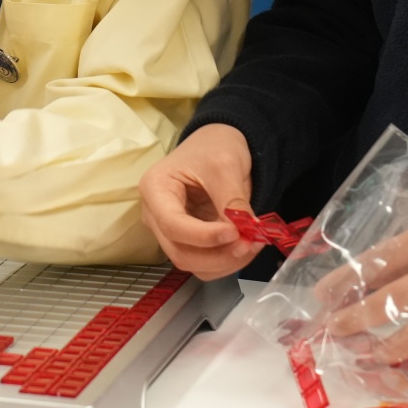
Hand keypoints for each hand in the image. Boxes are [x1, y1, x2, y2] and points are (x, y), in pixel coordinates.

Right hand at [139, 124, 263, 278]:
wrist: (220, 143)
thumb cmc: (215, 146)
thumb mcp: (225, 166)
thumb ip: (232, 201)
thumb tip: (244, 235)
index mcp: (155, 188)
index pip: (172, 225)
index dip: (204, 236)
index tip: (236, 233)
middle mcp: (156, 215)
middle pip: (179, 252)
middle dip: (217, 255)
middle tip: (250, 244)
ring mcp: (171, 231)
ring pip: (192, 264)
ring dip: (225, 262)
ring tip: (253, 244)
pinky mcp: (189, 241)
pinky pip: (205, 264)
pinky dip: (227, 262)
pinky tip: (245, 246)